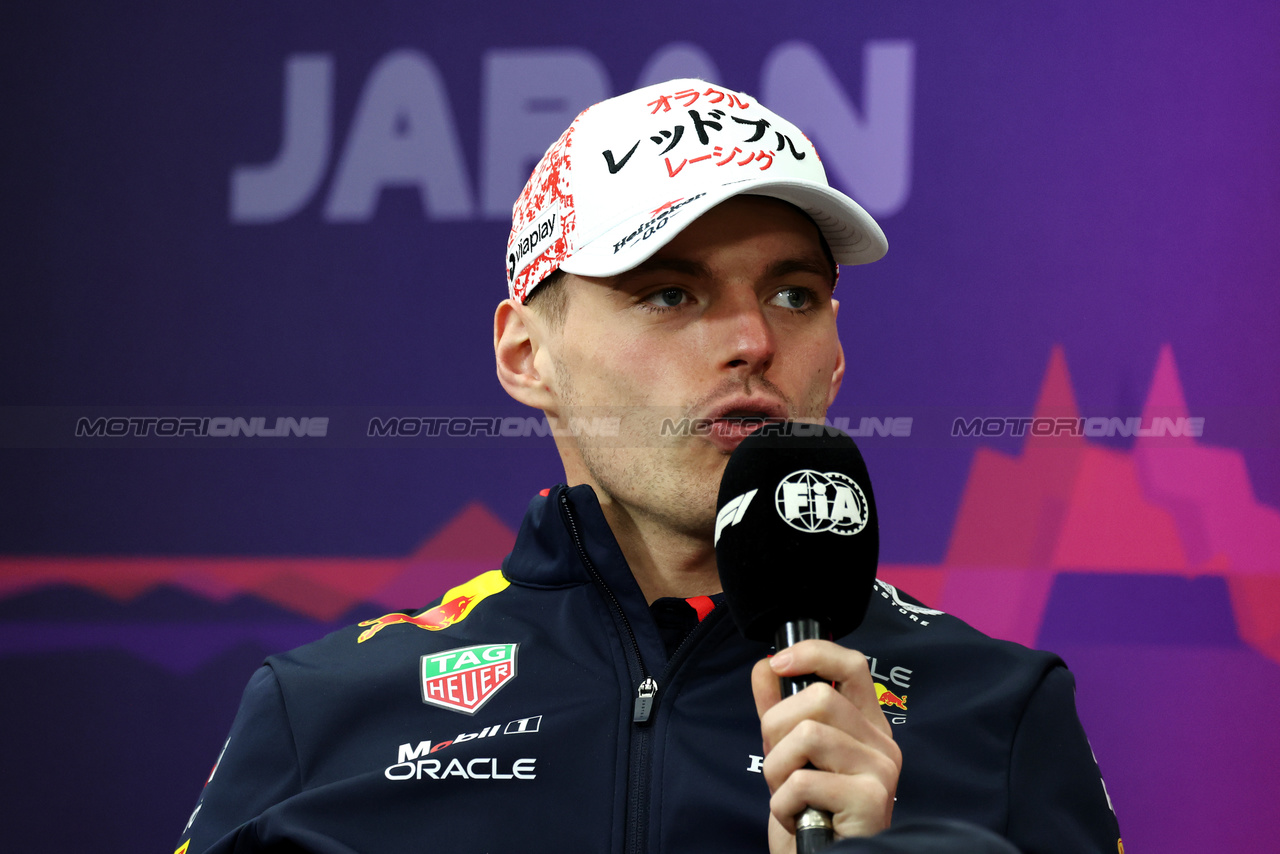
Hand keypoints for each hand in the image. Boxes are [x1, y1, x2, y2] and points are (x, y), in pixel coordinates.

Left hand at [752, 639, 901, 852]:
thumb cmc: (808, 810)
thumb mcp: (788, 754)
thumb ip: (778, 711)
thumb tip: (764, 667)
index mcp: (866, 725)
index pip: (852, 665)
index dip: (813, 653)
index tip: (778, 663)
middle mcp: (882, 743)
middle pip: (817, 698)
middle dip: (776, 730)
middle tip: (780, 767)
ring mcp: (882, 770)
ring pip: (807, 735)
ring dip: (777, 771)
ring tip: (788, 796)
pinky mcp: (871, 801)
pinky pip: (803, 781)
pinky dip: (783, 804)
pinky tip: (797, 818)